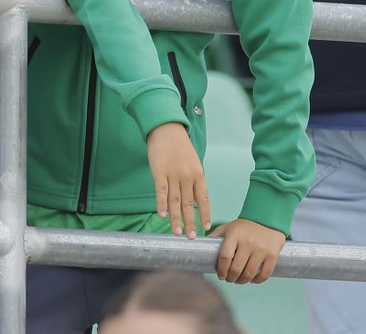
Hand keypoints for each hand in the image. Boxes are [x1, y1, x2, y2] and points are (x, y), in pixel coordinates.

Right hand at [146, 121, 208, 238]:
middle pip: (189, 204)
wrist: (167, 129)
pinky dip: (161, 204)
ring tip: (177, 232)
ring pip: (175, 201)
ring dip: (176, 218)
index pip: (204, 198)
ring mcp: (173, 174)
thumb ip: (194, 180)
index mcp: (198, 174)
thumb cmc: (180, 147)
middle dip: (191, 222)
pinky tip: (162, 215)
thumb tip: (195, 200)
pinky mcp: (159, 172)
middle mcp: (187, 176)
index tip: (206, 226)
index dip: (205, 213)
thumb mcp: (193, 162)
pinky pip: (161, 191)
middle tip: (191, 237)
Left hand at [209, 219, 285, 282]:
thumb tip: (198, 245)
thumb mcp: (228, 227)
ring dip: (242, 281)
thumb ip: (216, 236)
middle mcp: (248, 242)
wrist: (268, 218)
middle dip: (231, 278)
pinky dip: (257, 281)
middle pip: (236, 268)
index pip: (225, 257)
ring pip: (249, 273)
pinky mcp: (272, 254)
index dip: (221, 270)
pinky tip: (252, 280)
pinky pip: (264, 274)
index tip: (220, 276)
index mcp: (234, 234)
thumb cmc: (244, 226)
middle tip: (229, 279)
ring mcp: (261, 249)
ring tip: (239, 280)